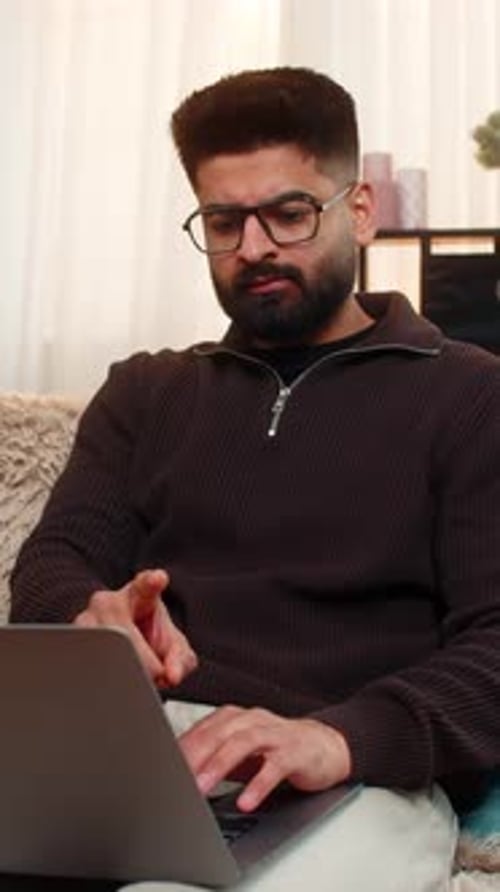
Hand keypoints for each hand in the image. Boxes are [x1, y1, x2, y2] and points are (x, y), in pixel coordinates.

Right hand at [73, 568, 197, 686]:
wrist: (117, 645)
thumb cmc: (149, 638)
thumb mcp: (172, 646)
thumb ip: (179, 658)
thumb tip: (171, 675)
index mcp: (139, 593)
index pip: (145, 585)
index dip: (152, 582)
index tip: (158, 579)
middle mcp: (107, 602)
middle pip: (123, 632)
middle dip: (143, 660)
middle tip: (156, 675)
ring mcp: (84, 621)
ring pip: (101, 649)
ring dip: (121, 672)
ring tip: (136, 680)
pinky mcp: (68, 643)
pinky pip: (84, 664)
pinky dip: (101, 680)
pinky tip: (112, 684)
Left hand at [179, 705, 351, 811]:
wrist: (324, 746)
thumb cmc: (276, 750)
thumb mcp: (241, 754)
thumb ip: (214, 758)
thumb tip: (179, 774)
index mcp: (236, 718)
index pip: (203, 729)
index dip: (182, 748)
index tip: (162, 768)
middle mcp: (253, 720)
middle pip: (219, 732)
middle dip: (195, 756)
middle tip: (176, 778)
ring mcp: (275, 734)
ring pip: (243, 743)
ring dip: (219, 765)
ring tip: (202, 788)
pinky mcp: (295, 752)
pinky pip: (275, 767)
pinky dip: (258, 784)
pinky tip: (246, 801)